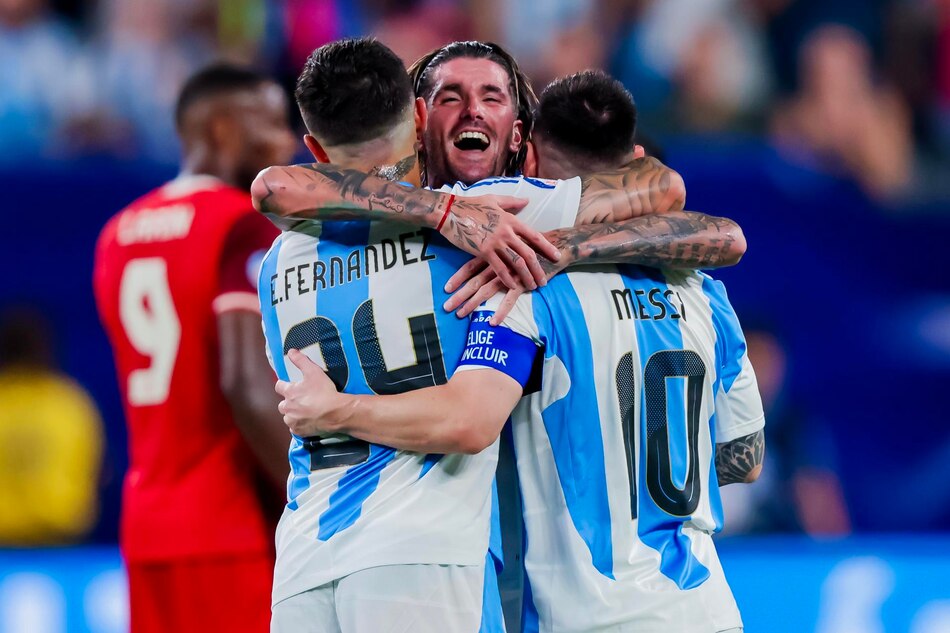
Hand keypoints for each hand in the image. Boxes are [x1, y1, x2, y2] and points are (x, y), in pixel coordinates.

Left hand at [275, 349, 346, 436]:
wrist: (335, 413)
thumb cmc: (324, 392)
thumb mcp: (314, 371)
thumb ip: (301, 360)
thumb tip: (290, 351)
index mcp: (289, 392)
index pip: (279, 386)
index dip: (284, 385)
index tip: (290, 385)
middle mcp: (287, 407)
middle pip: (282, 404)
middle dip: (289, 402)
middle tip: (301, 400)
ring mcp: (292, 421)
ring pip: (288, 417)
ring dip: (293, 415)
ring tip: (305, 412)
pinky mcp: (299, 431)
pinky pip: (295, 428)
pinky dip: (299, 425)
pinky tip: (308, 422)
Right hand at [439, 194, 560, 289]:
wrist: (450, 212)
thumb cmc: (472, 205)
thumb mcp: (494, 199)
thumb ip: (512, 202)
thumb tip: (527, 201)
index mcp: (511, 220)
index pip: (535, 236)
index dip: (548, 248)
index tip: (557, 256)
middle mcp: (507, 233)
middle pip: (529, 254)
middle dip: (539, 269)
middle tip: (545, 280)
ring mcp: (495, 243)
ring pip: (517, 263)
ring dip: (526, 277)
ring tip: (532, 286)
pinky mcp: (483, 252)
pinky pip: (499, 268)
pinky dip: (507, 278)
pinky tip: (513, 286)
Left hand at [443, 244, 571, 324]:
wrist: (556, 247)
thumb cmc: (531, 245)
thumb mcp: (511, 244)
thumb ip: (497, 250)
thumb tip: (484, 259)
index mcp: (494, 254)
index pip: (470, 266)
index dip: (458, 278)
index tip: (446, 289)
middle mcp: (498, 264)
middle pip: (474, 281)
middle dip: (459, 295)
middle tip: (446, 307)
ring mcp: (510, 274)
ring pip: (487, 290)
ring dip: (473, 304)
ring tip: (461, 314)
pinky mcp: (523, 283)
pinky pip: (510, 299)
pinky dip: (501, 311)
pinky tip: (492, 322)